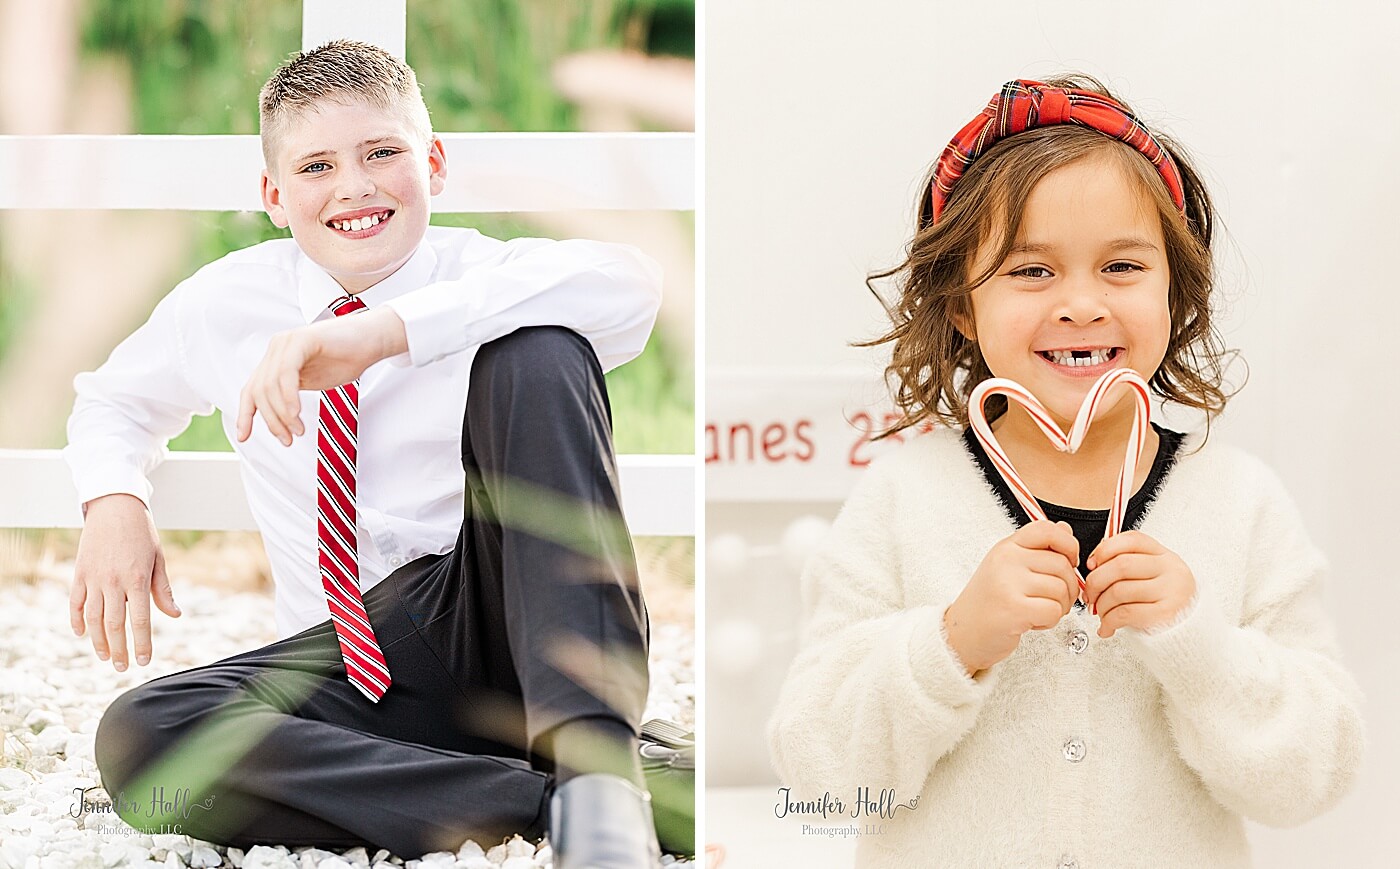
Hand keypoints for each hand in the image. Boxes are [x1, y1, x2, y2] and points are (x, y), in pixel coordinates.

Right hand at [70, 494, 180, 669]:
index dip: (142, 644)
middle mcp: (114, 582)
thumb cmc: (141, 534)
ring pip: (94, 618)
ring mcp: (94, 578)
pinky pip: (75, 602)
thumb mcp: (158, 559)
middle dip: (119, 649)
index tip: (144, 661)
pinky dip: (76, 620)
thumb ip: (163, 590)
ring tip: (104, 656)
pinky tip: (82, 634)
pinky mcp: (79, 573)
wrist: (115, 507)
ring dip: (98, 640)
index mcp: (137, 580)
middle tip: (121, 667)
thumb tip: (175, 615)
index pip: (140, 621)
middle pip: (115, 625)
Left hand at [236, 305, 407, 445]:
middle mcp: (276, 349)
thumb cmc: (348, 358)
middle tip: (288, 439)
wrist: (373, 339)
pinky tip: (296, 412)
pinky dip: (288, 396)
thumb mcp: (313, 382)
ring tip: (298, 429)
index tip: (245, 436)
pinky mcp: (301, 340)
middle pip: (259, 391)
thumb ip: (292, 394)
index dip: (246, 415)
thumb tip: (280, 418)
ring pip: (270, 385)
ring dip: (282, 414)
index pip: (252, 390)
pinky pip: (286, 373)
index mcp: (276, 360)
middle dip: (272, 421)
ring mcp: (287, 343)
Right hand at [942, 520, 1080, 676]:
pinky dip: (1050, 621)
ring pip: (1062, 590)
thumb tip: (1065, 529)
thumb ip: (1037, 548)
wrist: (963, 633)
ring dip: (1060, 606)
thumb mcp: (1008, 567)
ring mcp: (1009, 584)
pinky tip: (1033, 621)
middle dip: (1069, 586)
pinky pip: (1054, 611)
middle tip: (1056, 598)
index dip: (1068, 544)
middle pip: (1062, 564)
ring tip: (1039, 610)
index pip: (1047, 529)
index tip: (1069, 560)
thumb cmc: (988, 602)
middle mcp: (1006, 560)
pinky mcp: (1015, 609)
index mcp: (1006, 547)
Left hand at [1085, 530, 1195, 637]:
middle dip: (1095, 581)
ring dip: (1101, 605)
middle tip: (1089, 595)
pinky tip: (1108, 626)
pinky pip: (1125, 612)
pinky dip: (1108, 621)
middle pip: (1120, 565)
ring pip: (1119, 590)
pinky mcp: (1166, 614)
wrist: (1191, 630)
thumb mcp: (1150, 576)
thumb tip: (1093, 565)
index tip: (1092, 564)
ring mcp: (1171, 591)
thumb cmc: (1161, 602)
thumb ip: (1125, 565)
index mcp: (1164, 555)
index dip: (1104, 549)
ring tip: (1100, 613)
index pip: (1131, 540)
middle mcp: (1170, 569)